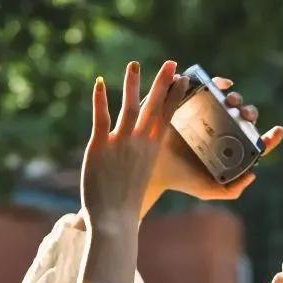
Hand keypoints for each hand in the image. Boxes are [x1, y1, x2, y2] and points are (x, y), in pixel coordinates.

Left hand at [80, 59, 191, 227]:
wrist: (114, 219)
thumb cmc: (127, 202)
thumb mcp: (141, 175)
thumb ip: (140, 158)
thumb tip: (143, 150)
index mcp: (153, 149)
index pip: (167, 116)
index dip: (175, 96)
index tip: (183, 78)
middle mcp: (140, 142)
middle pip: (154, 107)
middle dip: (163, 83)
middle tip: (171, 63)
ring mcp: (120, 142)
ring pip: (130, 107)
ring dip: (133, 84)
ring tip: (135, 64)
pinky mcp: (99, 146)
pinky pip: (101, 118)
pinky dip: (100, 99)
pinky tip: (100, 82)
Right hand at [149, 74, 282, 206]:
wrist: (151, 168)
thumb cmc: (180, 180)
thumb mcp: (207, 190)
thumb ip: (231, 191)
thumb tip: (253, 174)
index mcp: (227, 148)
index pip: (254, 141)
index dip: (270, 137)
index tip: (278, 131)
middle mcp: (219, 128)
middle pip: (241, 117)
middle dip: (248, 113)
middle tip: (245, 116)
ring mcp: (204, 113)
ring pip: (226, 99)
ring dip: (235, 96)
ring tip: (232, 102)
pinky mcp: (188, 101)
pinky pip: (205, 87)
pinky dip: (215, 82)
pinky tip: (221, 86)